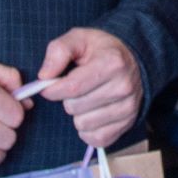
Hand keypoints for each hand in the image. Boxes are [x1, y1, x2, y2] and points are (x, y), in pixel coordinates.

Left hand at [36, 27, 144, 148]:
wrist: (133, 60)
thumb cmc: (101, 50)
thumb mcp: (79, 38)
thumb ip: (58, 52)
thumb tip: (44, 76)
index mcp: (112, 63)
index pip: (72, 87)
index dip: (52, 90)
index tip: (49, 86)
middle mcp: (124, 87)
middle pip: (75, 107)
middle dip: (67, 99)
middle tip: (76, 87)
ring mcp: (128, 108)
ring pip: (83, 124)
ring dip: (77, 114)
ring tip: (86, 99)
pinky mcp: (128, 124)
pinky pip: (96, 138)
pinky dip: (88, 130)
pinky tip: (92, 113)